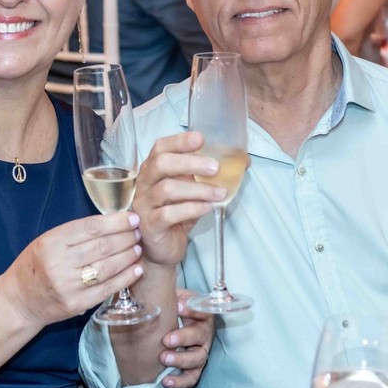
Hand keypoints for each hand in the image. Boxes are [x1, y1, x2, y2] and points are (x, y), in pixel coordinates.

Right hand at [2, 211, 143, 327]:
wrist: (19, 300)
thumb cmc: (35, 265)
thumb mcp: (47, 241)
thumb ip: (75, 233)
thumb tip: (112, 222)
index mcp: (51, 243)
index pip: (91, 228)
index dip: (116, 222)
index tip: (132, 218)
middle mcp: (59, 264)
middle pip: (103, 247)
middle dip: (126, 237)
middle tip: (139, 232)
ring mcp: (68, 286)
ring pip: (108, 267)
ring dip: (128, 256)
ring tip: (138, 248)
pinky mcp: (77, 304)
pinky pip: (107, 288)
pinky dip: (126, 278)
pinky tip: (136, 269)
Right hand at [132, 131, 225, 267]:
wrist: (164, 249)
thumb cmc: (178, 214)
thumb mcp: (194, 191)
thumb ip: (210, 176)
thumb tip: (243, 161)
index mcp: (153, 169)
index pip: (160, 147)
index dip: (179, 141)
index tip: (201, 138)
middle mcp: (144, 183)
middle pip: (161, 164)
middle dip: (190, 163)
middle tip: (216, 167)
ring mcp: (144, 205)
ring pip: (166, 189)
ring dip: (197, 189)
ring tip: (220, 193)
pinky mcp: (149, 225)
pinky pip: (168, 214)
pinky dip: (191, 208)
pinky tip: (208, 208)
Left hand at [158, 289, 215, 387]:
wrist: (169, 325)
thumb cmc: (172, 309)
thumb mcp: (173, 296)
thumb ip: (168, 292)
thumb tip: (156, 286)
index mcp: (200, 313)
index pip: (202, 310)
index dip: (192, 309)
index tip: (178, 306)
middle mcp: (204, 333)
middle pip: (200, 336)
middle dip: (184, 338)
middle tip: (166, 339)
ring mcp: (200, 351)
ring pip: (197, 358)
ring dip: (181, 359)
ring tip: (164, 358)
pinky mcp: (194, 368)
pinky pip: (191, 377)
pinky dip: (180, 381)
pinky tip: (166, 381)